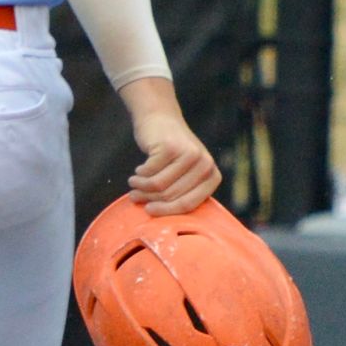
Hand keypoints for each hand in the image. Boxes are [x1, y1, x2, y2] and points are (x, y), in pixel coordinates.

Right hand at [123, 82, 222, 214]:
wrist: (160, 118)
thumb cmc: (170, 154)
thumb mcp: (184, 173)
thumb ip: (182, 193)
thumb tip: (166, 226)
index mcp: (212, 176)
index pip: (189, 205)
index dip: (167, 212)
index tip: (149, 212)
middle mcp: (205, 165)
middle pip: (172, 197)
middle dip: (149, 200)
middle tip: (134, 197)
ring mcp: (189, 154)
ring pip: (158, 187)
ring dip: (141, 188)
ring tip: (134, 183)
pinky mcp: (171, 147)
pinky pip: (149, 173)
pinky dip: (140, 174)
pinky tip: (139, 169)